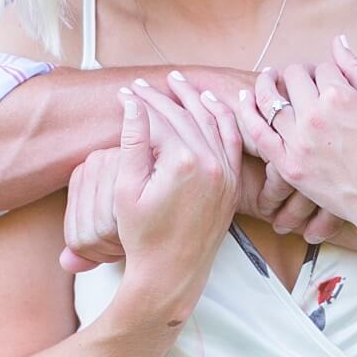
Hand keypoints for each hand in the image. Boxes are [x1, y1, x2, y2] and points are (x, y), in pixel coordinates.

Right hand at [61, 72, 241, 283]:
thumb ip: (132, 141)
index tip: (124, 92)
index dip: (140, 103)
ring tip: (177, 83)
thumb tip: (132, 103)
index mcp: (183, 162)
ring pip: (211, 122)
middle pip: (184, 117)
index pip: (160, 119)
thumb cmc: (142, 235)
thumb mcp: (126, 188)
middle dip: (161, 98)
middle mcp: (211, 163)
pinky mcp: (232, 184)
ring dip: (194, 99)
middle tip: (142, 85)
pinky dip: (223, 118)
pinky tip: (211, 103)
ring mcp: (226, 173)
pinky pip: (231, 140)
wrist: (171, 273)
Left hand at [235, 37, 356, 246]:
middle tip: (304, 81)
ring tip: (268, 78)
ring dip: (267, 83)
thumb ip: (356, 69)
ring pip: (270, 99)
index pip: (322, 67)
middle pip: (294, 77)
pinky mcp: (288, 165)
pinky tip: (244, 98)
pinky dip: (247, 112)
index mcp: (340, 96)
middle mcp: (315, 115)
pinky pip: (257, 133)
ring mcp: (298, 141)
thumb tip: (338, 41)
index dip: (326, 71)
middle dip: (299, 74)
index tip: (328, 79)